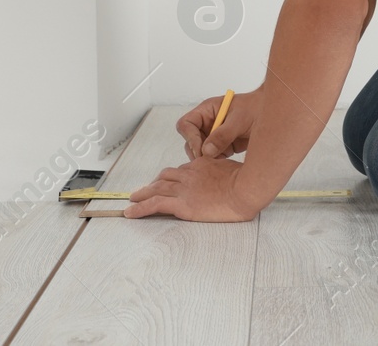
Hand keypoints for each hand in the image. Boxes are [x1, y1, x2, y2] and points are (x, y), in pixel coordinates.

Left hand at [124, 155, 260, 221]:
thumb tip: (223, 176)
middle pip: (165, 177)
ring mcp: (184, 189)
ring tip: (133, 199)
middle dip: (153, 183)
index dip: (172, 177)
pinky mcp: (182, 204)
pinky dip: (140, 208)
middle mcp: (189, 174)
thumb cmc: (245, 182)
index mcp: (201, 165)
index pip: (181, 170)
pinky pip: (155, 205)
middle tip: (145, 190)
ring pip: (156, 189)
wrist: (246, 190)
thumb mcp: (233, 169)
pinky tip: (131, 212)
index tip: (167, 182)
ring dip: (142, 194)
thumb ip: (222, 171)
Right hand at [178, 88, 263, 160]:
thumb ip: (223, 134)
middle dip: (198, 152)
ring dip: (208, 159)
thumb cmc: (257, 108)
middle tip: (211, 160)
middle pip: (190, 141)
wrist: (273, 116)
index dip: (190, 137)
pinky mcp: (223, 147)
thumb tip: (206, 151)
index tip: (200, 150)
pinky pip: (213, 158)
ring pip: (200, 152)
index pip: (187, 124)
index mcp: (208, 111)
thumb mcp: (240, 119)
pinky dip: (217, 163)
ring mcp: (214, 136)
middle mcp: (207, 124)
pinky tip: (229, 162)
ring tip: (224, 159)